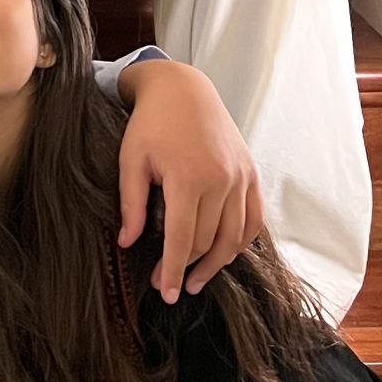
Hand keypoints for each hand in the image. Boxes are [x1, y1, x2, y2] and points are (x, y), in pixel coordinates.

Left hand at [118, 58, 264, 299]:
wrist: (183, 89)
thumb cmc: (151, 123)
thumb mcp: (131, 160)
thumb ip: (131, 204)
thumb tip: (128, 242)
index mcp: (189, 178)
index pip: (183, 240)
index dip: (173, 271)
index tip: (166, 292)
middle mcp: (222, 180)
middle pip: (207, 242)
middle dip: (187, 268)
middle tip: (167, 283)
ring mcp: (241, 177)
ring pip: (234, 236)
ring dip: (216, 263)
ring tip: (196, 280)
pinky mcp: (251, 173)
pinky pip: (253, 219)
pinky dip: (241, 241)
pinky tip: (224, 254)